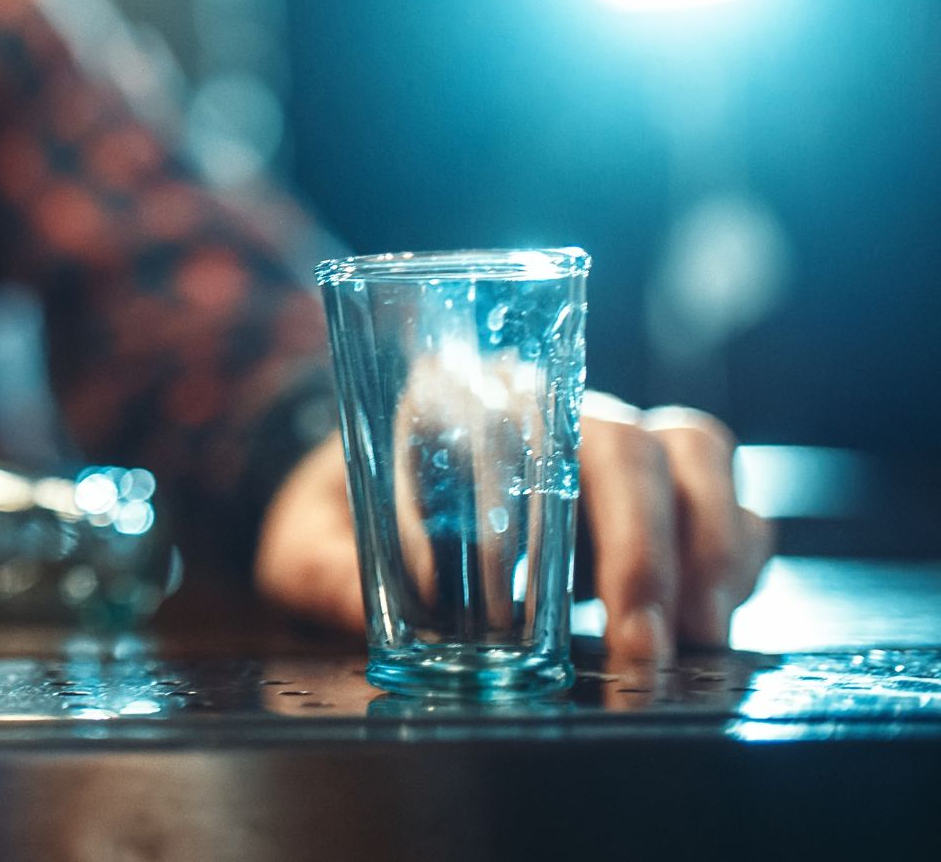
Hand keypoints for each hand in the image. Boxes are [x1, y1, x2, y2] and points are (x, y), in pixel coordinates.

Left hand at [254, 395, 773, 664]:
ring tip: (694, 636)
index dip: (528, 487)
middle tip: (637, 641)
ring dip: (709, 545)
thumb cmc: (332, 519)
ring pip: (695, 452)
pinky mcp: (656, 496)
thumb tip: (388, 598)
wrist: (357, 507)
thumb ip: (327, 573)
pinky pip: (727, 500)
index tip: (517, 577)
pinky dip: (737, 559)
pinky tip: (711, 622)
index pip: (507, 410)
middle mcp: (542, 405)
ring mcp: (607, 445)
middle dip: (642, 547)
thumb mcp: (302, 545)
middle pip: (624, 442)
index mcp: (451, 398)